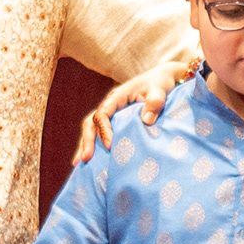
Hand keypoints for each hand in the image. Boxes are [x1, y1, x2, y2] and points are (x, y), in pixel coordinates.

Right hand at [75, 50, 200, 165]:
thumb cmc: (160, 83)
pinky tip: (93, 162)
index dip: (104, 130)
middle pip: (91, 123)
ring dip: (86, 145)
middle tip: (85, 159)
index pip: (103, 114)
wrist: (164, 80)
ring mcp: (112, 114)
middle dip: (87, 141)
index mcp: (117, 97)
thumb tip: (146, 121)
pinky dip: (96, 146)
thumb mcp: (159, 90)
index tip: (110, 146)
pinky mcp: (118, 122)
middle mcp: (110, 106)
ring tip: (79, 164)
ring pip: (93, 129)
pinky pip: (102, 134)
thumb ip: (154, 102)